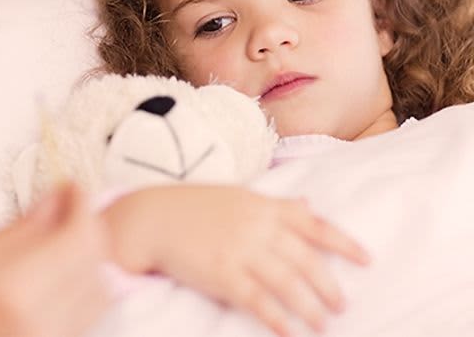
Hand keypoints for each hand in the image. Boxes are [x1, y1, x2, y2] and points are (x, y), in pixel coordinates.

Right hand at [0, 184, 109, 336]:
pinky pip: (76, 328)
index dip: (83, 205)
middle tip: (62, 210)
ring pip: (94, 304)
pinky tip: (44, 283)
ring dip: (83, 267)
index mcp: (7, 298)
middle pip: (98, 273)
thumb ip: (8, 236)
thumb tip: (53, 200)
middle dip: (87, 234)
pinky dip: (72, 297)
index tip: (72, 188)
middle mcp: (35, 333)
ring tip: (51, 245)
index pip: (80, 241)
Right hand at [104, 185, 368, 336]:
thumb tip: (309, 205)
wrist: (153, 218)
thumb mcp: (239, 196)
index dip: (344, 243)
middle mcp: (257, 226)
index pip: (314, 224)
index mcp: (264, 205)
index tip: (367, 260)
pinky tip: (289, 332)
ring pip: (287, 283)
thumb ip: (276, 204)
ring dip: (309, 307)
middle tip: (342, 304)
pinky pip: (257, 300)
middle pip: (306, 259)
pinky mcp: (221, 274)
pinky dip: (276, 318)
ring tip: (322, 325)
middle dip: (328, 284)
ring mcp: (239, 250)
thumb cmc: (195, 206)